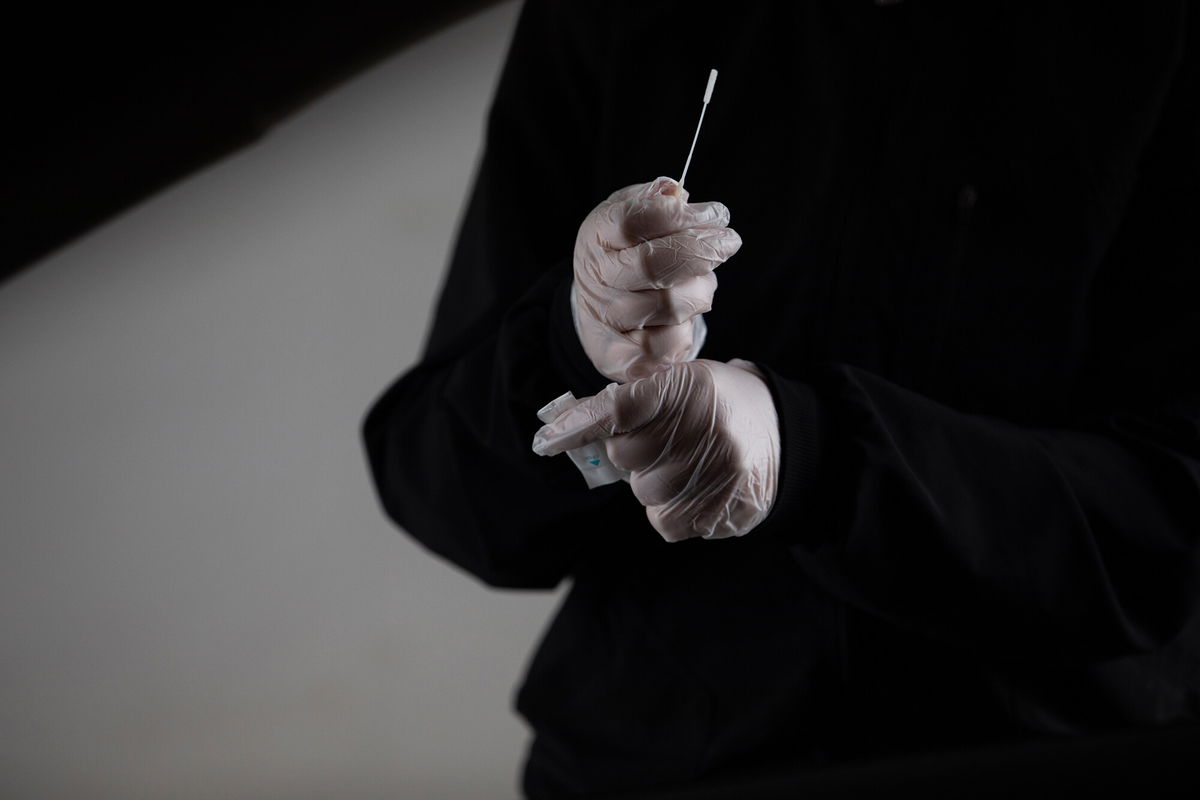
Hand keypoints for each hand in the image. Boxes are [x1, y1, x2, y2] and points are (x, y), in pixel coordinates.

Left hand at [532, 359, 778, 541]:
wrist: (785, 438)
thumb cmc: (717, 406)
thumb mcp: (682, 381)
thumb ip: (630, 399)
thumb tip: (565, 427)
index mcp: (690, 386)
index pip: (621, 407)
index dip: (580, 425)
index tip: (546, 440)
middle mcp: (706, 429)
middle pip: (626, 454)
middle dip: (633, 450)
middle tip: (663, 440)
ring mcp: (718, 473)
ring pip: (644, 491)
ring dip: (653, 481)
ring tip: (686, 464)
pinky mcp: (723, 512)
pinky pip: (663, 521)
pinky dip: (668, 510)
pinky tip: (693, 489)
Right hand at [572, 177, 741, 381]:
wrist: (598, 303)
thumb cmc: (627, 250)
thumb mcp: (633, 213)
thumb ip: (655, 200)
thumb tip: (674, 190)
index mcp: (598, 234)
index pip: (636, 220)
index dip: (682, 216)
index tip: (715, 215)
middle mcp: (597, 277)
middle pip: (655, 264)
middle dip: (703, 251)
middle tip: (728, 243)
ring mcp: (606, 318)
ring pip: (670, 306)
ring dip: (701, 291)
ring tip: (702, 282)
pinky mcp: (617, 356)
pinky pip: (664, 347)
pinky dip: (685, 332)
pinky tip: (686, 317)